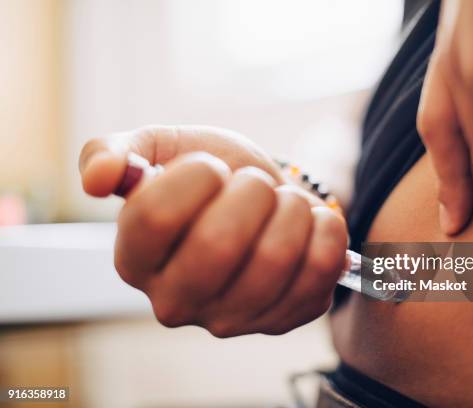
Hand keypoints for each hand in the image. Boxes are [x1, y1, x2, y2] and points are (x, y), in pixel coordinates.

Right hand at [79, 127, 347, 335]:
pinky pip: (322, 268)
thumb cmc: (213, 175)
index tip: (211, 166)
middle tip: (253, 183)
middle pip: (217, 244)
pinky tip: (309, 222)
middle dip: (249, 191)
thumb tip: (97, 178)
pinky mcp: (285, 319)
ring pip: (276, 257)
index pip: (155, 217)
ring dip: (291, 207)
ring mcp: (233, 319)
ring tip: (283, 201)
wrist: (266, 197)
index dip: (195, 176)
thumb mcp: (161, 148)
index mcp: (135, 260)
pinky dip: (324, 227)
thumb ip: (112, 153)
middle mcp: (177, 302)